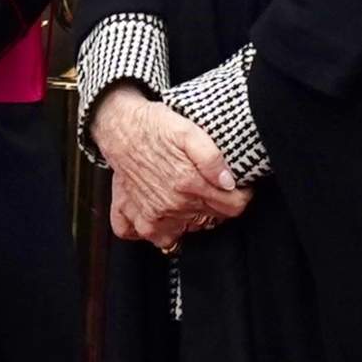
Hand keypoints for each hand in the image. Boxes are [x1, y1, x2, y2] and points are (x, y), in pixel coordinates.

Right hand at [92, 88, 250, 249]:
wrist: (119, 125)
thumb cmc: (155, 126)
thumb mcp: (190, 131)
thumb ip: (212, 158)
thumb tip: (229, 183)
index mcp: (188, 185)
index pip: (231, 208)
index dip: (242, 197)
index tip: (241, 189)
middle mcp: (169, 206)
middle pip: (209, 221)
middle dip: (216, 206)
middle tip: (212, 187)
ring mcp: (148, 215)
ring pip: (181, 234)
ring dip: (190, 221)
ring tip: (190, 200)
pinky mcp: (129, 215)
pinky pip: (146, 236)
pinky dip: (156, 231)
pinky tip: (162, 215)